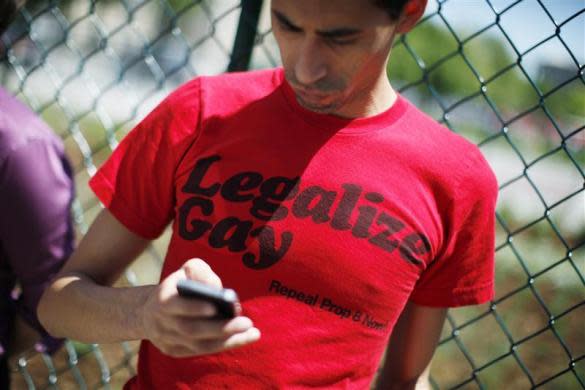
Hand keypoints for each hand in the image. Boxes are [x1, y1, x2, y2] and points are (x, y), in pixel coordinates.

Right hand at [139, 258, 259, 356]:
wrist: (149, 311)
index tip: (215, 307)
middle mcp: (162, 324)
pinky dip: (221, 345)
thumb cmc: (178, 286)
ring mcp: (167, 341)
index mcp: (162, 300)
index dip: (195, 308)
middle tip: (246, 322)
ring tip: (252, 333)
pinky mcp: (174, 351)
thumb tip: (218, 289)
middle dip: (221, 327)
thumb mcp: (186, 271)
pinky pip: (200, 351)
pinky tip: (241, 339)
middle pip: (192, 330)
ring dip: (228, 341)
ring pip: (199, 345)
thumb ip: (200, 272)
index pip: (176, 306)